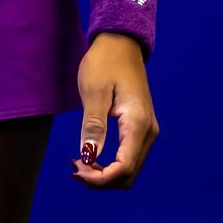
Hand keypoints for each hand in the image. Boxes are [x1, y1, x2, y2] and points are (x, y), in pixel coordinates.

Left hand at [71, 32, 158, 188]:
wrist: (120, 43)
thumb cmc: (105, 62)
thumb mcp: (94, 92)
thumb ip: (93, 126)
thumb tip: (89, 156)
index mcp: (138, 123)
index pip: (124, 167)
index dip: (100, 178)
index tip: (76, 171)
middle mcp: (148, 131)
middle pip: (129, 174)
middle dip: (101, 179)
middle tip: (74, 168)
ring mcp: (147, 131)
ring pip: (130, 169)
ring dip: (105, 174)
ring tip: (79, 163)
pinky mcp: (140, 128)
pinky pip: (129, 157)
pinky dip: (111, 164)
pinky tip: (90, 156)